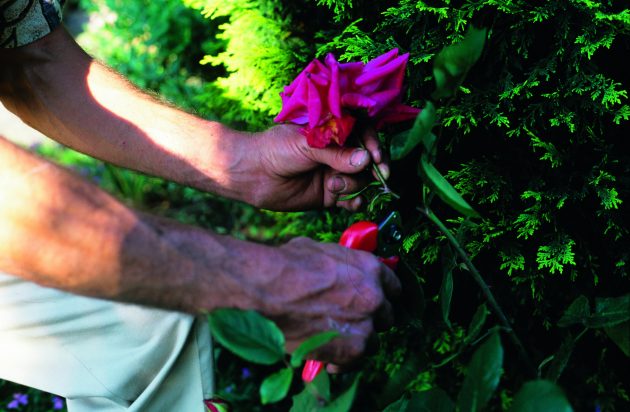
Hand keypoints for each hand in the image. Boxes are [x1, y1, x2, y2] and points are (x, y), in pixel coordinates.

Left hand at [249, 124, 388, 210]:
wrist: (252, 174)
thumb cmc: (276, 149)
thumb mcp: (308, 145)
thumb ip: (337, 153)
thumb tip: (367, 160)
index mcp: (333, 132)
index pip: (364, 133)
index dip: (373, 145)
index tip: (377, 157)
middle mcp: (338, 152)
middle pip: (368, 159)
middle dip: (374, 169)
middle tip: (379, 176)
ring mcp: (335, 173)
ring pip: (361, 180)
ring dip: (354, 185)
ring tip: (333, 186)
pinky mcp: (330, 195)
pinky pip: (352, 199)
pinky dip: (355, 201)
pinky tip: (349, 203)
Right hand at [258, 237, 400, 365]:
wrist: (269, 290)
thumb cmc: (288, 266)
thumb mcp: (322, 252)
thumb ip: (341, 266)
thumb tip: (340, 270)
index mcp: (370, 269)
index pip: (393, 286)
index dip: (382, 293)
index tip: (373, 298)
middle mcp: (374, 298)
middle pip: (385, 315)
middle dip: (370, 317)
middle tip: (351, 319)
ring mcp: (365, 326)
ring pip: (373, 340)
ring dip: (357, 339)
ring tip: (336, 337)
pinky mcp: (351, 351)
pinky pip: (354, 361)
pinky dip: (341, 360)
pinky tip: (326, 354)